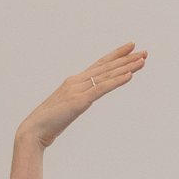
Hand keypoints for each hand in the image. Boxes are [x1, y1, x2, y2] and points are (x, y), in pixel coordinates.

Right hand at [18, 43, 144, 148]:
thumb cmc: (50, 121)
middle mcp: (77, 81)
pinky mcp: (79, 101)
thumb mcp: (69, 107)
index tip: (131, 48)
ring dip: (126, 68)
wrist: (34, 130)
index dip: (115, 56)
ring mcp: (78, 90)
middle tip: (144, 51)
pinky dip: (116, 82)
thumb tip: (86, 99)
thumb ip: (79, 99)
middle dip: (126, 59)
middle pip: (106, 67)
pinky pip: (101, 89)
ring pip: (106, 75)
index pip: (99, 65)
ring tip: (142, 60)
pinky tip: (130, 76)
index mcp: (75, 82)